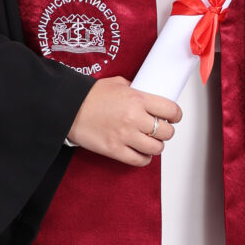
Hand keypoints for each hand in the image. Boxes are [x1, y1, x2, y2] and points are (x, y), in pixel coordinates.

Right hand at [66, 78, 181, 165]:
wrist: (68, 109)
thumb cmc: (89, 96)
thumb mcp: (117, 83)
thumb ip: (136, 89)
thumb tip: (147, 95)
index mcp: (137, 99)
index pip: (171, 110)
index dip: (176, 115)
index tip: (173, 117)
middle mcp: (134, 118)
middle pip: (167, 132)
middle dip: (166, 132)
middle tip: (160, 130)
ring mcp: (125, 136)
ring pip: (156, 148)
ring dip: (156, 146)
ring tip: (149, 141)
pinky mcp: (115, 150)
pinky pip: (139, 160)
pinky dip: (144, 158)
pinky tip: (141, 152)